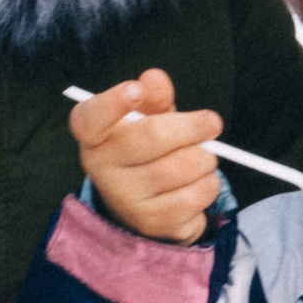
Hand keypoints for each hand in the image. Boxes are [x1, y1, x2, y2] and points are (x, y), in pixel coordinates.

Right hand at [72, 70, 224, 243]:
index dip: (112, 103)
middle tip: (213, 122)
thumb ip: (152, 97)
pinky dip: (209, 184)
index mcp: (94, 137)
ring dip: (205, 158)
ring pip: (183, 167)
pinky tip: (198, 182)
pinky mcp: (152, 223)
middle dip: (192, 127)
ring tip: (200, 158)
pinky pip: (197, 196)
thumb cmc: (145, 149)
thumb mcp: (147, 118)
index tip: (135, 90)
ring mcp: (126, 200)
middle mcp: (101, 170)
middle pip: (152, 137)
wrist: (144, 203)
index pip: (90, 119)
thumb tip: (155, 79)